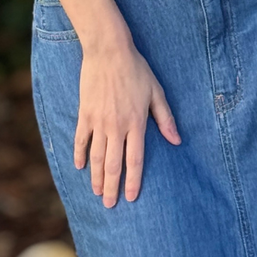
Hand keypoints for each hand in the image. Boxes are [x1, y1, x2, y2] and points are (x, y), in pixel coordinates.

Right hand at [74, 38, 180, 207]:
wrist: (108, 51)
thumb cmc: (136, 70)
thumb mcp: (157, 92)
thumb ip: (165, 119)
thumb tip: (177, 141)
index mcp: (136, 123)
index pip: (134, 161)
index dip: (133, 182)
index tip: (131, 198)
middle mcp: (116, 127)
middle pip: (113, 165)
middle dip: (112, 188)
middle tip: (110, 205)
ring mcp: (98, 121)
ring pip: (95, 157)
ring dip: (96, 177)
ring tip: (97, 193)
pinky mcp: (85, 114)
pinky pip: (80, 140)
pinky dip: (79, 155)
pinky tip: (79, 168)